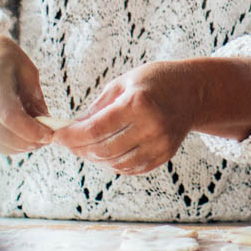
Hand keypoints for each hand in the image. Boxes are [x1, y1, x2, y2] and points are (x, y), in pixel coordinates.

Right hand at [0, 17, 53, 154]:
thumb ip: (35, 95)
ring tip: (33, 141)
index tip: (48, 135)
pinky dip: (2, 145)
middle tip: (44, 141)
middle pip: (1, 133)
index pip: (10, 116)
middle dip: (26, 142)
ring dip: (16, 147)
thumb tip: (46, 123)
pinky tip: (16, 139)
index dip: (31, 131)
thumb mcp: (23, 64)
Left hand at [53, 60, 200, 175]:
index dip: (71, 136)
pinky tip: (105, 154)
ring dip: (95, 158)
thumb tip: (73, 128)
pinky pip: (131, 168)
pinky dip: (113, 164)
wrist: (193, 92)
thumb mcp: (123, 83)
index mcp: (138, 104)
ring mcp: (160, 144)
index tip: (57, 135)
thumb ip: (98, 107)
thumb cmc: (155, 82)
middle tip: (67, 143)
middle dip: (79, 149)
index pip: (95, 129)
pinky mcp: (164, 156)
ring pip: (116, 163)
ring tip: (85, 148)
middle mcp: (151, 127)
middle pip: (103, 150)